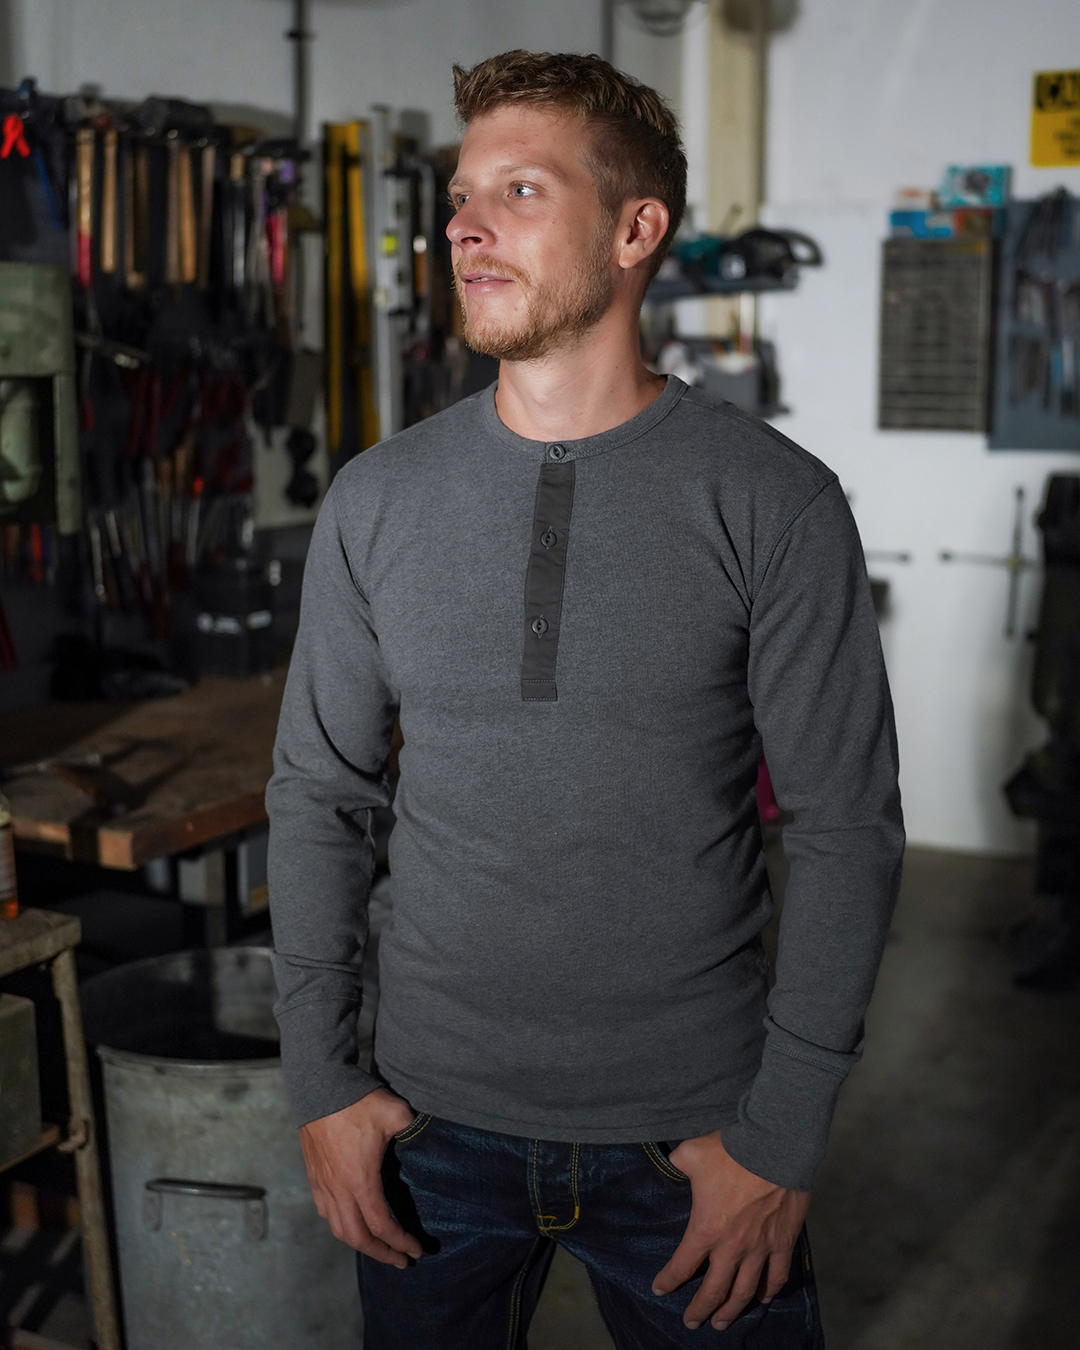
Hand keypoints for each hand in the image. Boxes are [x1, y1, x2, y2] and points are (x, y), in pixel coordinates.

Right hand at [299, 1087, 422, 1266]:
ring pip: (338, 1229)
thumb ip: (415, 1129)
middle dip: (381, 1254)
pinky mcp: (315, 1175)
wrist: (319, 1086)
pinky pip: (325, 1212)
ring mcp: (324, 1184)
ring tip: (378, 1248)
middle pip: (358, 1238)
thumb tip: (429, 1136)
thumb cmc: (358, 1101)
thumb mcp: (395, 1112)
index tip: (416, 1250)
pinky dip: (340, 1226)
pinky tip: (350, 1223)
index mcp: (361, 1181)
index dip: (401, 1242)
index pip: (382, 1225)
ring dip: (359, 1244)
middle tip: (400, 1260)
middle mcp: (340, 1190)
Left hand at [651, 1131, 809, 1331]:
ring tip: (722, 1324)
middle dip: (700, 1309)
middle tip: (691, 1323)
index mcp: (705, 1229)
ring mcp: (760, 1249)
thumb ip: (678, 1163)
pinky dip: (769, 1291)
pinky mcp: (783, 1243)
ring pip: (744, 1292)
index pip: (681, 1265)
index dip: (668, 1281)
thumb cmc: (730, 1152)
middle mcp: (732, 1248)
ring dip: (732, 1311)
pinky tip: (763, 1299)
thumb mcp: (691, 1153)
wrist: (774, 1147)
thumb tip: (674, 1163)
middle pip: (713, 1291)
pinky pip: (777, 1276)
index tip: (659, 1289)